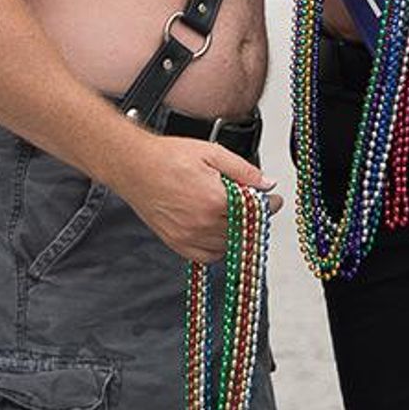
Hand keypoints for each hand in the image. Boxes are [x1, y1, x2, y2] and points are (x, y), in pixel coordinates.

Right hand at [116, 134, 282, 262]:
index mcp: (214, 199)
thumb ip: (243, 170)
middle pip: (243, 231)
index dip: (269, 206)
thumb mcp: (212, 152)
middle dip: (254, 217)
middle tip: (255, 203)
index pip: (255, 211)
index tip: (274, 200)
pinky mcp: (176, 243)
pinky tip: (217, 228)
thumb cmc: (168, 157)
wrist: (134, 166)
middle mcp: (201, 224)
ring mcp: (188, 237)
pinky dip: (218, 247)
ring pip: (227, 246)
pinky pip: (207, 256)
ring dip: (237, 233)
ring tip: (233, 212)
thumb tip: (267, 183)